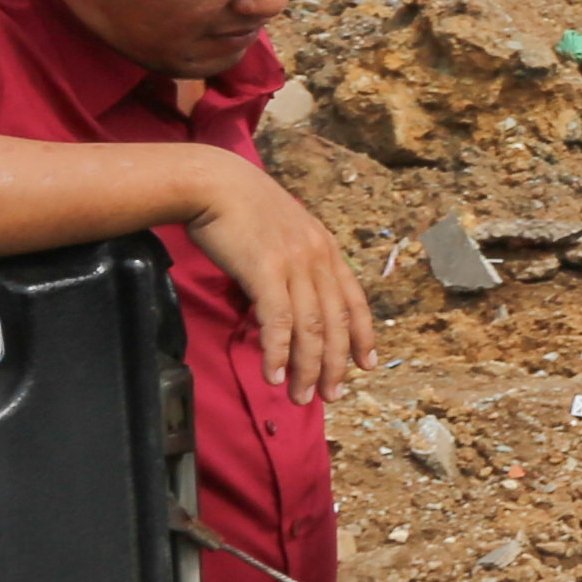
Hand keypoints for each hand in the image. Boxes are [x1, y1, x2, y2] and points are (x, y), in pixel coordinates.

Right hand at [187, 161, 377, 398]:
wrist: (214, 183)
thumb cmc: (242, 209)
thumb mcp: (283, 234)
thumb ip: (295, 264)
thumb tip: (291, 301)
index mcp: (326, 249)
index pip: (354, 300)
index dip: (363, 336)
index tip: (366, 366)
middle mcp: (318, 258)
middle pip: (336, 321)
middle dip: (335, 364)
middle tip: (332, 396)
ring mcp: (294, 264)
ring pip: (311, 327)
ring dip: (307, 368)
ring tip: (301, 397)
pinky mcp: (265, 271)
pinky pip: (278, 321)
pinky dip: (278, 352)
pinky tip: (274, 375)